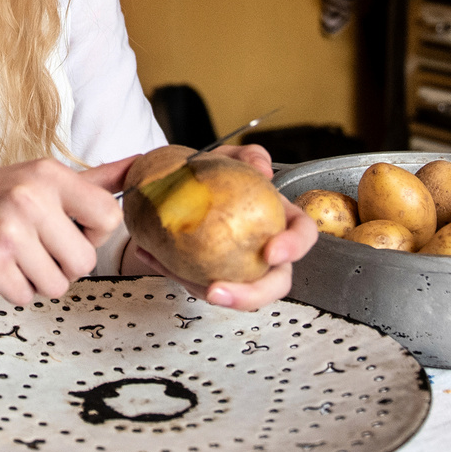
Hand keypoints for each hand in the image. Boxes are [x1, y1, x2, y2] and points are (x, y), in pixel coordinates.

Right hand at [0, 157, 131, 305]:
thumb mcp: (38, 177)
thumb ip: (94, 180)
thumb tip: (143, 164)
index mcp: (49, 174)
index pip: (109, 217)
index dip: (93, 234)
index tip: (68, 229)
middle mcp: (31, 198)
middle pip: (86, 261)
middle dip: (64, 265)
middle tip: (35, 247)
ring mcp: (9, 231)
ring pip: (58, 285)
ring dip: (38, 280)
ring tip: (15, 256)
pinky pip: (26, 297)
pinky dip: (14, 290)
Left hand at [122, 143, 317, 310]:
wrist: (183, 183)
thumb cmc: (218, 174)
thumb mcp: (231, 156)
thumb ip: (249, 155)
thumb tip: (262, 168)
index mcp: (281, 221)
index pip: (303, 236)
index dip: (294, 248)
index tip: (271, 252)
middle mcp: (265, 251)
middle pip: (274, 284)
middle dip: (250, 296)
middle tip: (216, 290)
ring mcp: (238, 268)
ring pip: (231, 293)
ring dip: (201, 290)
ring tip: (171, 272)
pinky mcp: (208, 275)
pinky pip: (193, 281)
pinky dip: (170, 270)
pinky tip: (147, 252)